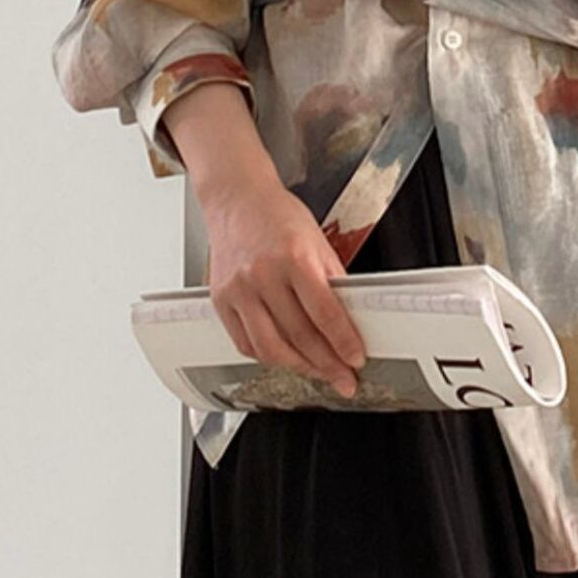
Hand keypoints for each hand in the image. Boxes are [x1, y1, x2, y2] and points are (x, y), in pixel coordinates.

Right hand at [199, 173, 367, 398]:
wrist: (237, 199)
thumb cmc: (278, 215)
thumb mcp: (318, 241)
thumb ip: (332, 281)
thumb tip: (350, 319)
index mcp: (295, 257)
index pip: (325, 313)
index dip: (344, 342)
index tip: (356, 359)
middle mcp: (263, 274)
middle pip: (300, 336)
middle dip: (327, 364)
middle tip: (343, 378)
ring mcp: (239, 289)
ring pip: (270, 348)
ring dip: (299, 368)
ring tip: (318, 373)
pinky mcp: (220, 300)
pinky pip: (245, 343)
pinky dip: (268, 356)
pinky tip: (285, 358)